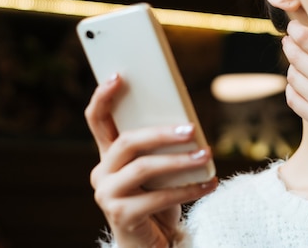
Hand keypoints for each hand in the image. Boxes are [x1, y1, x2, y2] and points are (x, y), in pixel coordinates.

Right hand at [85, 75, 217, 247]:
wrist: (150, 240)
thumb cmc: (157, 197)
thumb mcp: (159, 169)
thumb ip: (160, 147)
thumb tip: (186, 122)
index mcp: (108, 154)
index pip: (97, 120)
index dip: (103, 96)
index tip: (119, 76)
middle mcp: (101, 172)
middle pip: (126, 142)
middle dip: (161, 133)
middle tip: (191, 129)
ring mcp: (107, 195)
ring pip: (142, 168)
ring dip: (179, 161)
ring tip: (206, 155)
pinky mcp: (120, 216)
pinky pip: (157, 198)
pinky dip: (188, 189)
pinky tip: (209, 183)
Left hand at [281, 21, 307, 134]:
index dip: (296, 30)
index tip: (293, 27)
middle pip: (297, 57)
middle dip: (289, 45)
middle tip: (288, 41)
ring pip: (293, 77)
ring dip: (293, 67)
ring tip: (299, 64)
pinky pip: (293, 99)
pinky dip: (292, 89)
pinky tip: (299, 85)